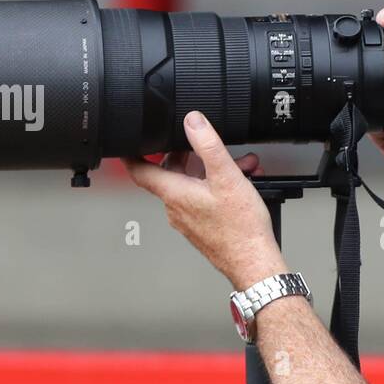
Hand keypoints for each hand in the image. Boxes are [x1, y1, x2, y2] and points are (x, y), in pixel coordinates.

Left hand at [124, 111, 287, 289]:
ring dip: (213, 171)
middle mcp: (176, 208)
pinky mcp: (202, 228)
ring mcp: (188, 220)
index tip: (130, 141)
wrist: (254, 262)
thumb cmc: (241, 229)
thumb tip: (193, 121)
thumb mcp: (226, 177)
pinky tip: (241, 186)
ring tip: (241, 167)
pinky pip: (203, 200)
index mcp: (174, 193)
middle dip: (191, 155)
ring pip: (192, 186)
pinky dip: (218, 188)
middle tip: (205, 145)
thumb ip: (208, 145)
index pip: (140, 170)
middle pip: (171, 173)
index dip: (132, 153)